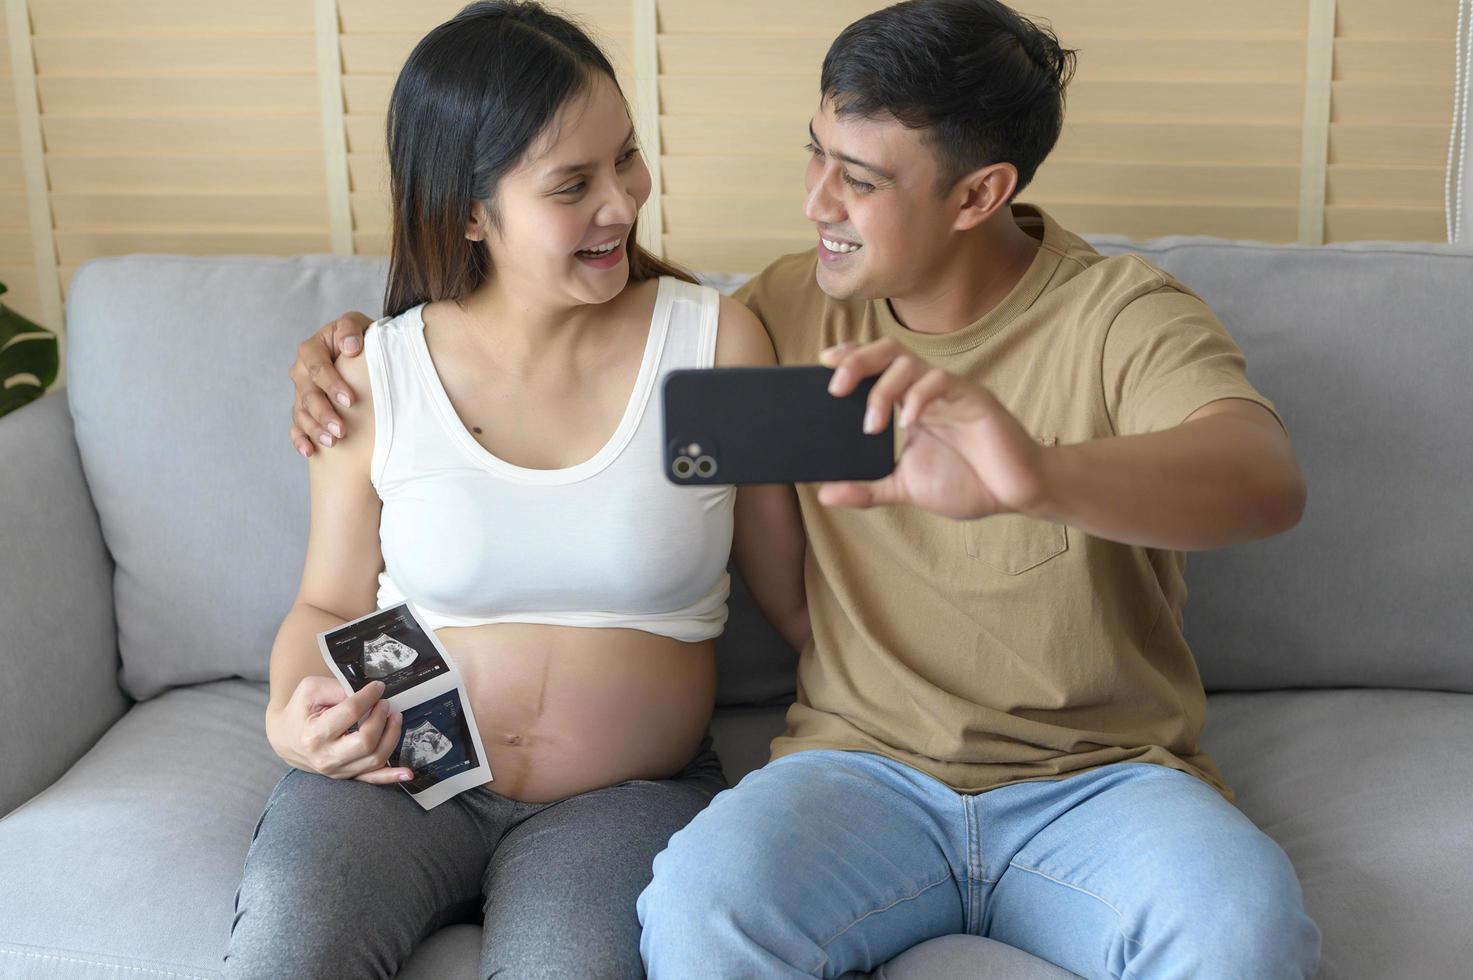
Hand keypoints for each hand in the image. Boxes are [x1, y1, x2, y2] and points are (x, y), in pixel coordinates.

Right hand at [267, 676, 412, 783]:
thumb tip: (368, 695)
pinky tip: (407, 773)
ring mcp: (337, 771)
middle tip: (385, 704)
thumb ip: (339, 689)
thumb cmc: (301, 711)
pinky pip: (371, 779)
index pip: (350, 712)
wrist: (287, 737)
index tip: (378, 687)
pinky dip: (391, 776)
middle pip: (366, 741)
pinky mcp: (347, 776)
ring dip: (392, 736)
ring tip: (395, 717)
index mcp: (314, 734)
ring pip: (374, 758)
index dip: (369, 696)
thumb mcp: (311, 690)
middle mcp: (325, 757)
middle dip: (381, 718)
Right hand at [289, 311, 372, 457]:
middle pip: (307, 395)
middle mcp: (301, 372)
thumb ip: (350, 329)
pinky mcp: (303, 410)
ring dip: (314, 429)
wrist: (362, 353)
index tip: (350, 400)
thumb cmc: (361, 338)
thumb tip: (350, 347)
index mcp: (312, 349)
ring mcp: (300, 392)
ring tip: (331, 443)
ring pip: (301, 414)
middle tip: (341, 430)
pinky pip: (296, 427)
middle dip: (323, 413)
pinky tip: (310, 452)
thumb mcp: (358, 325)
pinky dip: (301, 440)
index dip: (332, 384)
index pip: (317, 367)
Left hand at [817, 339, 1050, 519]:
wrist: (1016, 494)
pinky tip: (910, 420)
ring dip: (883, 389)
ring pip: (910, 364)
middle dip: (858, 361)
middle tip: (836, 388)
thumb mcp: (906, 488)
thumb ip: (867, 489)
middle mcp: (926, 391)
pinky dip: (920, 397)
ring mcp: (950, 392)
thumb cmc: (968, 484)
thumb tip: (824, 494)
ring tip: (872, 424)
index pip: (876, 365)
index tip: (823, 364)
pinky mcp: (974, 399)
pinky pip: (942, 382)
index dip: (850, 356)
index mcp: (909, 404)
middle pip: (888, 351)